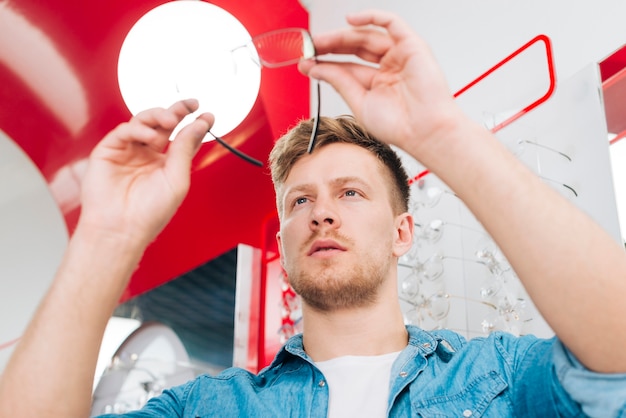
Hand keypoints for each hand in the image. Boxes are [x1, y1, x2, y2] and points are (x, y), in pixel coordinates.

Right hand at [78, 99, 213, 246]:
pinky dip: (140, 130)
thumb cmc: (149, 214)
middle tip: (190, 104)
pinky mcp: (108, 151)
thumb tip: (198, 125)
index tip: (207, 114)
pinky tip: (151, 138)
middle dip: (177, 111)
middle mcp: (146, 155)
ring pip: (144, 122)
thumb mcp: (177, 178)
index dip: (193, 124)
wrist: (121, 229)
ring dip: (159, 116)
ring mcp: (127, 152)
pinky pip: (125, 130)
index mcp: (164, 164)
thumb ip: (185, 149)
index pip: (181, 137)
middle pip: (163, 124)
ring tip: (171, 120)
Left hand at [300, 10, 462, 152]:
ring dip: (342, 35)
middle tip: (309, 47)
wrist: (423, 131)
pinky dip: (371, 17)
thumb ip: (340, 82)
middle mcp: (389, 67)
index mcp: (377, 83)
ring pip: (367, 35)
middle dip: (330, 45)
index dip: (325, 63)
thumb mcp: (359, 102)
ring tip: (320, 40)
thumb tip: (316, 68)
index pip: (346, 67)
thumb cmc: (399, 126)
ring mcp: (400, 55)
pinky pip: (391, 22)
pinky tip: (349, 20)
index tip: (305, 62)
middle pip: (354, 47)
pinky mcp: (412, 45)